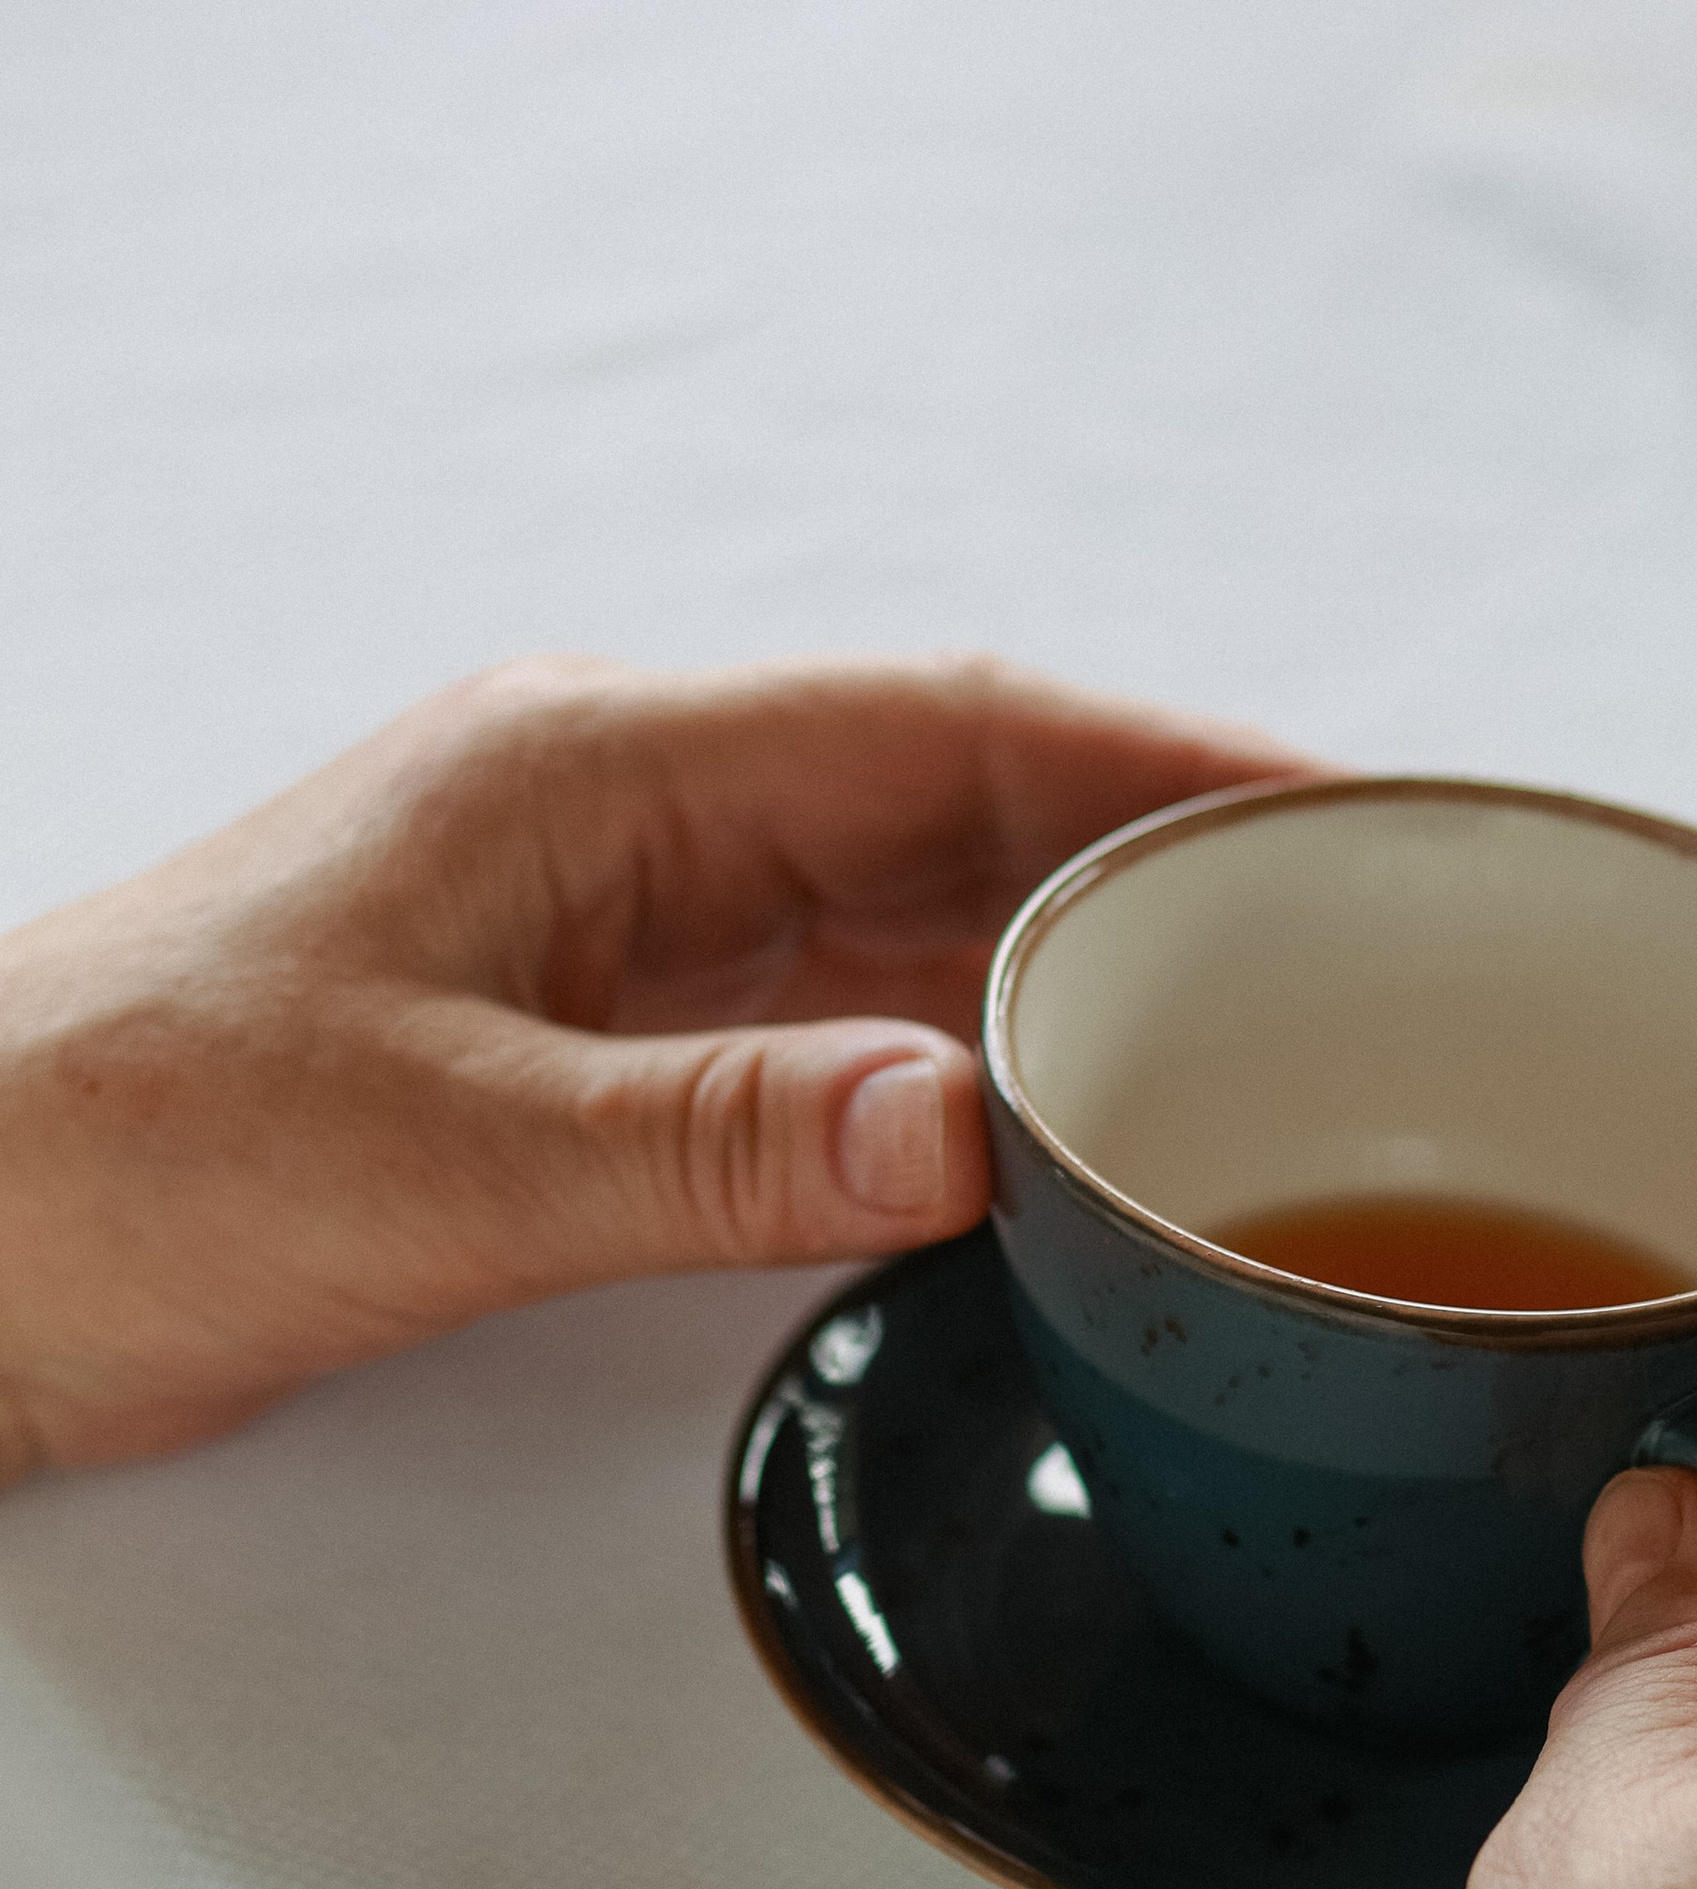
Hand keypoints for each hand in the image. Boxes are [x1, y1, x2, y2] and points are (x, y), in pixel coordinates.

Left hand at [0, 656, 1305, 1484]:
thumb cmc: (113, 1152)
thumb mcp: (430, 1152)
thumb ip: (705, 1141)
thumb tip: (958, 1127)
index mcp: (598, 773)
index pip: (953, 729)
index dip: (1172, 766)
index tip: (1351, 818)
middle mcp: (626, 829)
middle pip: (962, 815)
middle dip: (1172, 870)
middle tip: (1375, 953)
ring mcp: (612, 943)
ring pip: (907, 930)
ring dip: (1079, 985)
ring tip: (1274, 1052)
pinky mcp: (589, 1061)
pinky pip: (831, 1042)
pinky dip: (961, 1085)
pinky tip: (1057, 1156)